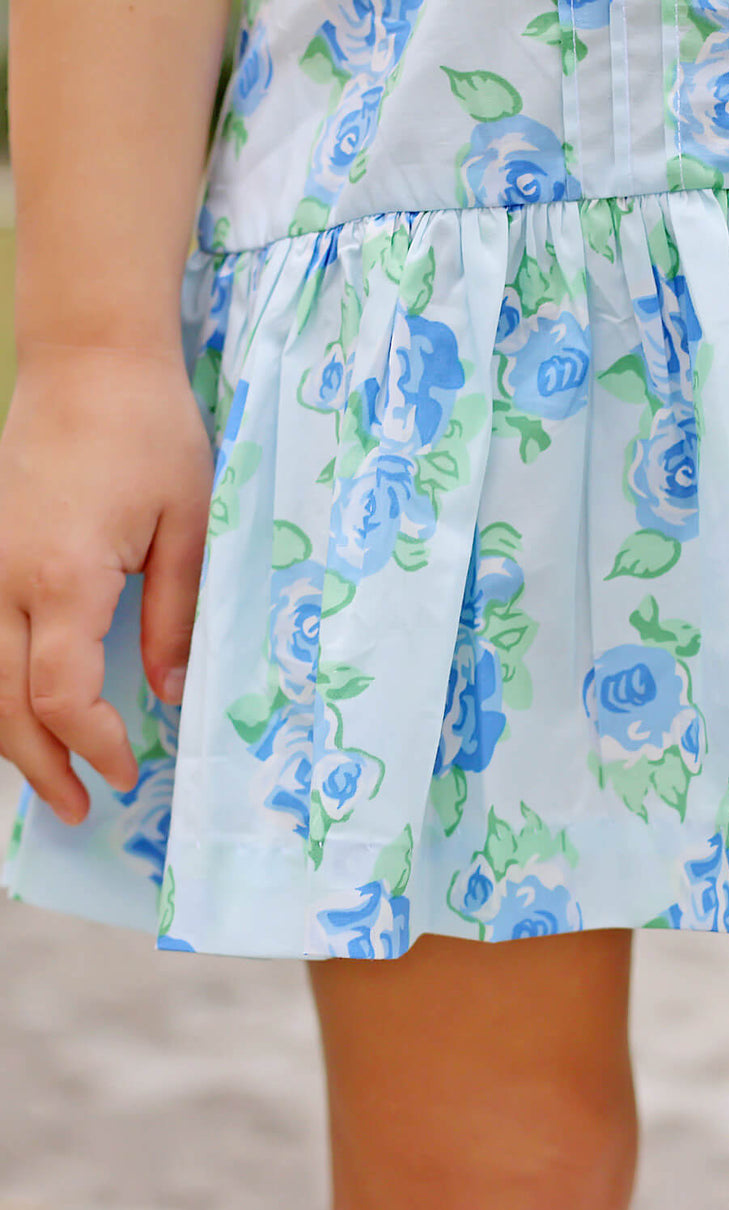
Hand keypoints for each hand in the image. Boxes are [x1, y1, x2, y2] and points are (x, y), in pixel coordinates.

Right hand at [0, 343, 212, 823]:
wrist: (91, 361)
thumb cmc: (151, 436)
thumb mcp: (188, 530)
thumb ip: (175, 618)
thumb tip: (169, 695)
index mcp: (61, 577)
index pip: (59, 695)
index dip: (89, 746)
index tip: (126, 772)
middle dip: (37, 764)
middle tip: (77, 808)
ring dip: (4, 733)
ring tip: (46, 775)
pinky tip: (13, 708)